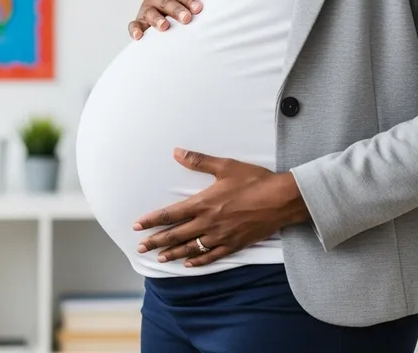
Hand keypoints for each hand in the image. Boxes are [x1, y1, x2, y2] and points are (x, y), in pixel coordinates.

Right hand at [127, 0, 206, 39]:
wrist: (165, 3)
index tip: (198, 8)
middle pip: (166, 3)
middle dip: (176, 10)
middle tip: (186, 18)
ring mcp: (146, 8)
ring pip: (151, 14)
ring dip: (158, 20)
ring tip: (165, 26)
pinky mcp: (139, 21)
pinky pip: (134, 24)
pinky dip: (135, 30)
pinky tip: (138, 36)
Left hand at [132, 148, 309, 266]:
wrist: (280, 199)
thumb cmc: (253, 180)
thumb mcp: (225, 166)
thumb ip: (198, 161)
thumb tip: (176, 152)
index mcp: (204, 203)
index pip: (170, 214)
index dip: (152, 221)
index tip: (137, 226)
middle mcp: (208, 222)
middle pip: (176, 234)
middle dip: (156, 241)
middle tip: (140, 248)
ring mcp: (221, 236)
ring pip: (191, 248)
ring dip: (173, 253)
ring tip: (159, 258)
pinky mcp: (234, 244)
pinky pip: (211, 256)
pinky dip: (198, 261)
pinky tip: (189, 264)